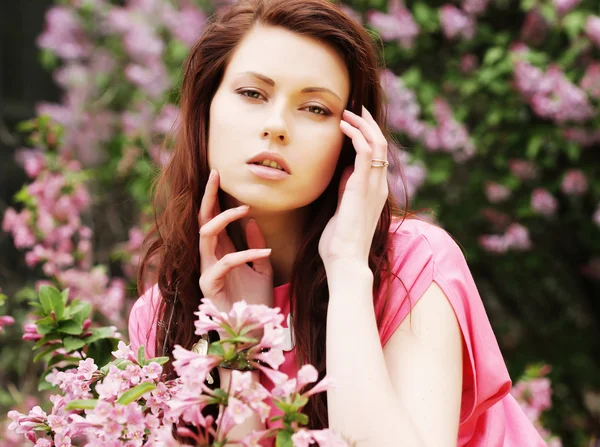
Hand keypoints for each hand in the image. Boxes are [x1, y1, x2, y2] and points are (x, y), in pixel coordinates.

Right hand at [198, 170, 273, 313]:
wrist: (252, 331)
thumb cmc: (255, 302)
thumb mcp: (261, 269)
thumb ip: (256, 246)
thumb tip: (254, 221)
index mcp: (220, 252)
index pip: (213, 218)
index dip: (214, 197)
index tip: (219, 174)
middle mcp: (209, 258)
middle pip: (203, 220)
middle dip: (208, 196)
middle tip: (216, 174)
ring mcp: (206, 270)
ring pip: (206, 234)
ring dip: (225, 219)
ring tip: (246, 208)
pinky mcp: (209, 285)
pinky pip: (226, 262)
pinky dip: (247, 253)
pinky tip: (266, 251)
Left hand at [318, 106, 388, 268]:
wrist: (345, 261)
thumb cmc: (340, 243)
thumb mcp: (342, 209)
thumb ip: (345, 190)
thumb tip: (344, 171)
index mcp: (375, 191)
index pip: (378, 154)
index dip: (368, 134)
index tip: (354, 120)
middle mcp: (379, 185)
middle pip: (381, 143)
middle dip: (368, 122)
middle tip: (354, 107)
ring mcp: (374, 186)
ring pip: (377, 143)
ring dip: (362, 124)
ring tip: (347, 112)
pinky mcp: (363, 187)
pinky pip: (366, 152)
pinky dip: (356, 135)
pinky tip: (343, 127)